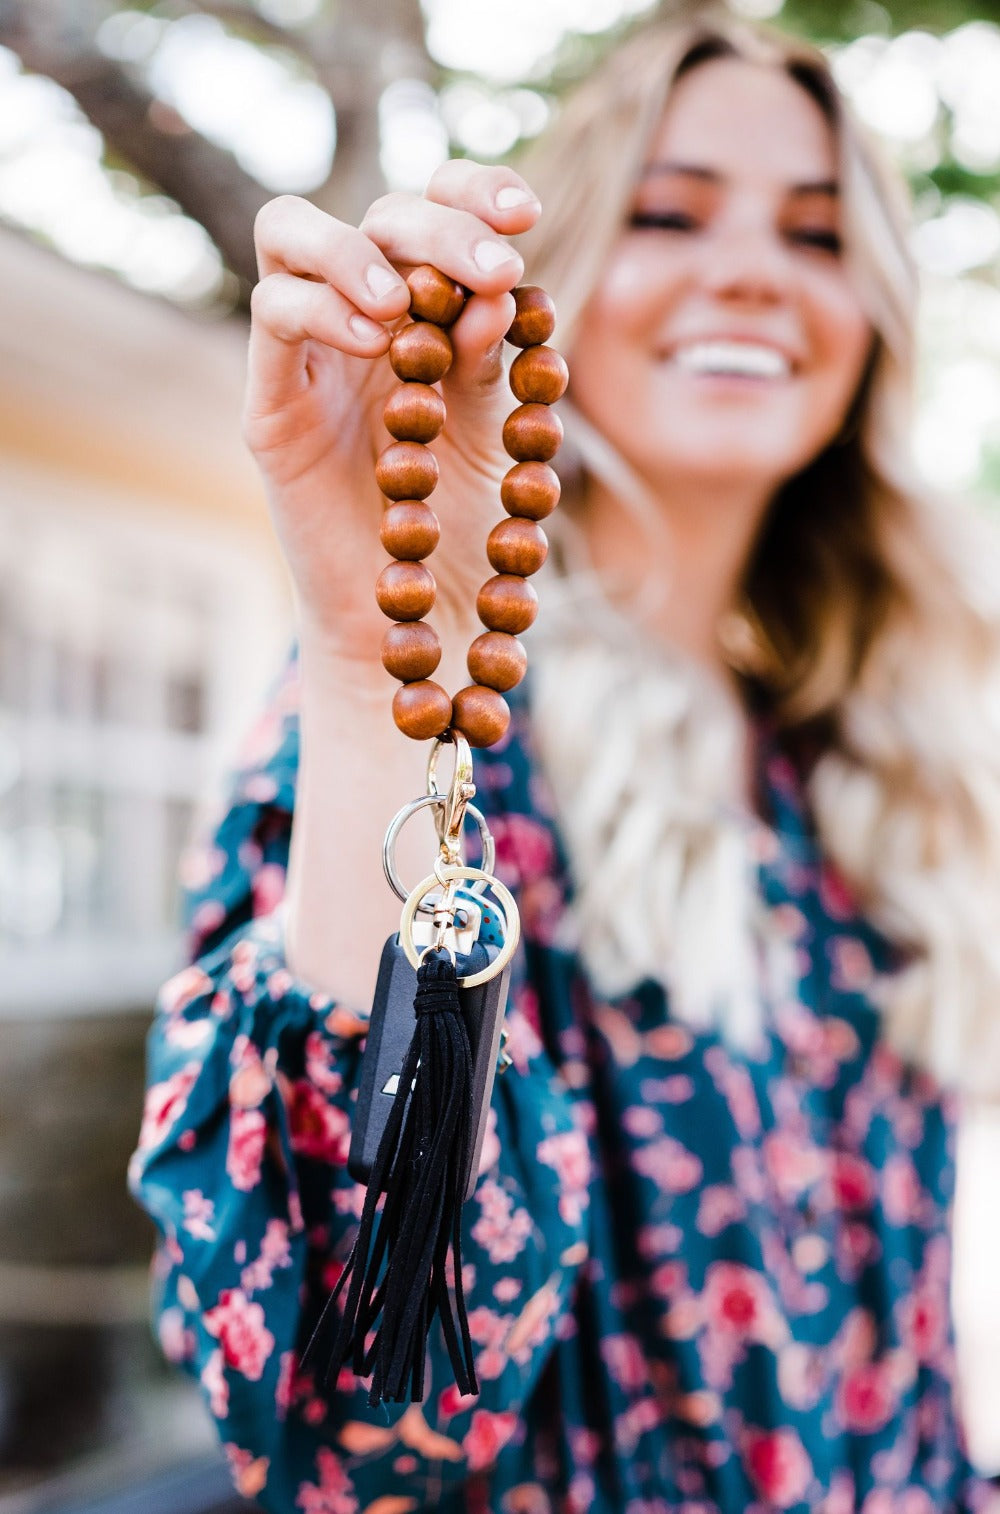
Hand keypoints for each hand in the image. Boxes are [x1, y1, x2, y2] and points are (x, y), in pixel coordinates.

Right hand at [243, 161, 541, 665]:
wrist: (418, 618)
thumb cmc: (461, 526)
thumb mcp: (495, 435)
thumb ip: (492, 364)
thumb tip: (501, 289)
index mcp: (425, 312)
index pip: (434, 209)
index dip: (472, 192)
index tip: (524, 215)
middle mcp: (362, 316)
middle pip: (377, 213)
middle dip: (440, 227)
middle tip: (493, 269)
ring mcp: (309, 354)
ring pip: (288, 231)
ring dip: (355, 250)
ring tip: (405, 303)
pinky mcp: (269, 404)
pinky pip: (274, 316)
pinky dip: (322, 306)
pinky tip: (376, 340)